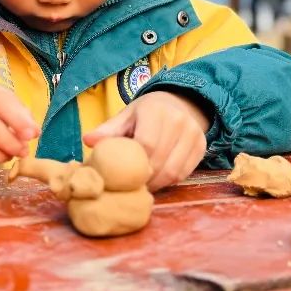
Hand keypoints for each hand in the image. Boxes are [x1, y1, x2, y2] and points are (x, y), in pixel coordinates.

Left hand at [83, 91, 209, 191]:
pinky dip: (169, 181)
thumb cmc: (146, 113)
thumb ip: (108, 130)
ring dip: (156, 184)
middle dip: (144, 178)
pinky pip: (184, 173)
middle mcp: (179, 120)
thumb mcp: (126, 116)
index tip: (122, 175)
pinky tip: (157, 180)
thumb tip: (88, 141)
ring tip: (142, 186)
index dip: (133, 165)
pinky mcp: (202, 146)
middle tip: (130, 186)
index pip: (145, 145)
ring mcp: (194, 133)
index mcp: (156, 110)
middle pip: (160, 161)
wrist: (179, 103)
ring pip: (174, 171)